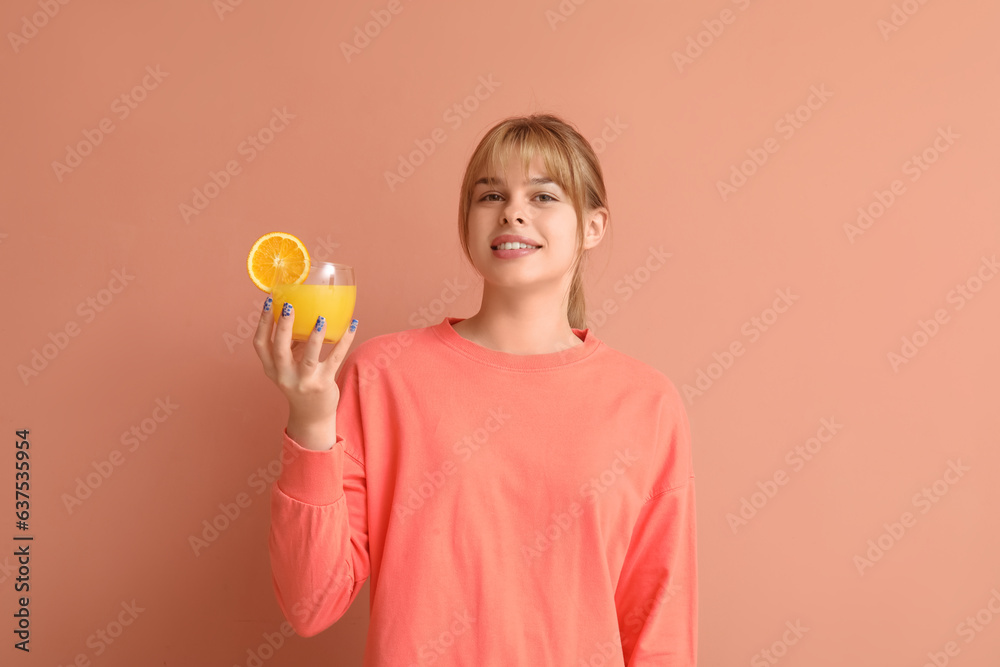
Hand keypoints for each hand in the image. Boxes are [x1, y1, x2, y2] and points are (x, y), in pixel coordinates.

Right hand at [253, 297, 357, 426]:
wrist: (312, 415)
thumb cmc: (300, 382)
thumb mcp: (288, 365)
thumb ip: (290, 343)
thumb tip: (299, 311)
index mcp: (271, 368)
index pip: (260, 344)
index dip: (263, 322)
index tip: (270, 302)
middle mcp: (284, 376)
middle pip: (279, 349)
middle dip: (283, 326)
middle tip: (289, 306)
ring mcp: (303, 382)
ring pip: (308, 357)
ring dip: (314, 337)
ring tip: (321, 318)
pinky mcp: (323, 384)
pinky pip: (334, 359)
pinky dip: (344, 341)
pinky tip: (352, 325)